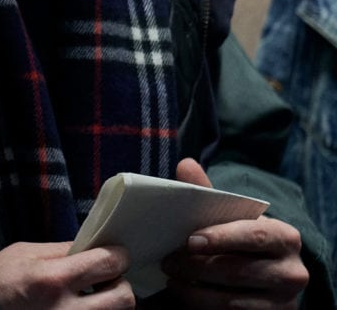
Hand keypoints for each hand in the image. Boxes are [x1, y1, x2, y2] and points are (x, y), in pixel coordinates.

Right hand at [0, 240, 133, 307]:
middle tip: (107, 278)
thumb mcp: (27, 252)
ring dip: (110, 303)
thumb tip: (94, 248)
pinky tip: (82, 305)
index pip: (107, 265)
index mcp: (54, 279)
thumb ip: (63, 250)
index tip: (116, 254)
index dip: (118, 256)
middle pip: (124, 299)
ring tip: (95, 295)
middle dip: (120, 284)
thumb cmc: (0, 277)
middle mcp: (67, 309)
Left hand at [160, 158, 306, 307]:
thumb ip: (210, 193)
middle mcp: (292, 272)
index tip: (190, 240)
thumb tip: (186, 164)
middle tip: (167, 261)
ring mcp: (283, 302)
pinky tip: (185, 293)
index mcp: (286, 238)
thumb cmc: (243, 238)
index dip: (221, 238)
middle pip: (237, 271)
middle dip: (195, 266)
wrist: (272, 274)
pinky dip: (202, 306)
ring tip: (171, 278)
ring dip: (193, 290)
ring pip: (230, 301)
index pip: (254, 236)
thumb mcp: (233, 217)